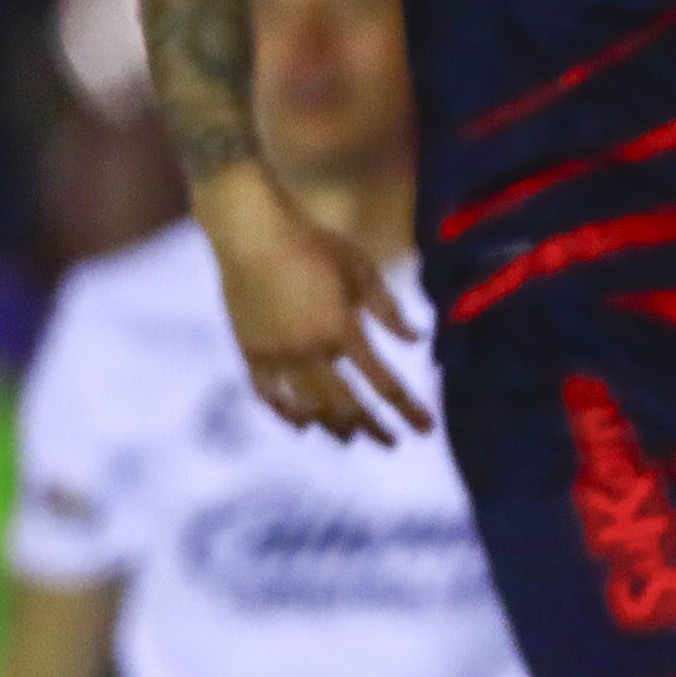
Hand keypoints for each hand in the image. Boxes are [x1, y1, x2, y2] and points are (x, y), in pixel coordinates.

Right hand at [199, 167, 426, 444]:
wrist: (252, 234)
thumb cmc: (314, 245)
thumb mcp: (362, 271)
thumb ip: (389, 311)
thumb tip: (417, 341)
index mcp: (342, 330)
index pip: (384, 382)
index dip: (408, 409)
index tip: (426, 430)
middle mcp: (309, 350)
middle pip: (347, 405)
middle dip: (372, 427)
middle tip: (390, 442)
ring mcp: (276, 355)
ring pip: (307, 406)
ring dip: (333, 426)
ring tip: (350, 438)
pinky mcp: (249, 352)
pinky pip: (269, 395)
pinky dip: (287, 413)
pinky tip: (302, 424)